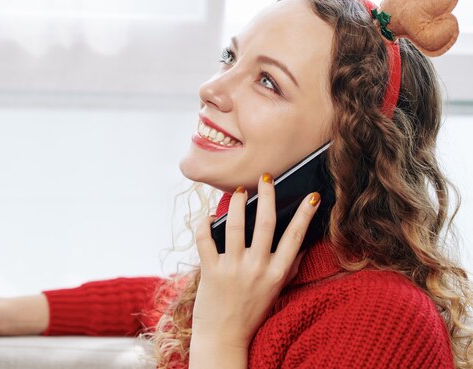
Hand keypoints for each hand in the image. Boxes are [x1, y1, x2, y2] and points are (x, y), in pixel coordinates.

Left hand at [191, 173, 319, 349]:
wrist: (224, 338)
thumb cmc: (251, 312)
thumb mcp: (275, 290)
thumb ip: (287, 267)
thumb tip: (299, 242)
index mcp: (277, 274)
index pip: (295, 237)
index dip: (305, 215)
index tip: (312, 196)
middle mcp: (257, 269)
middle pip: (266, 223)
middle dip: (267, 196)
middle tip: (266, 178)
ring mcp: (234, 269)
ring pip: (235, 225)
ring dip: (236, 203)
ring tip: (238, 192)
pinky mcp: (211, 271)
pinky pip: (206, 238)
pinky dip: (204, 223)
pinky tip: (208, 216)